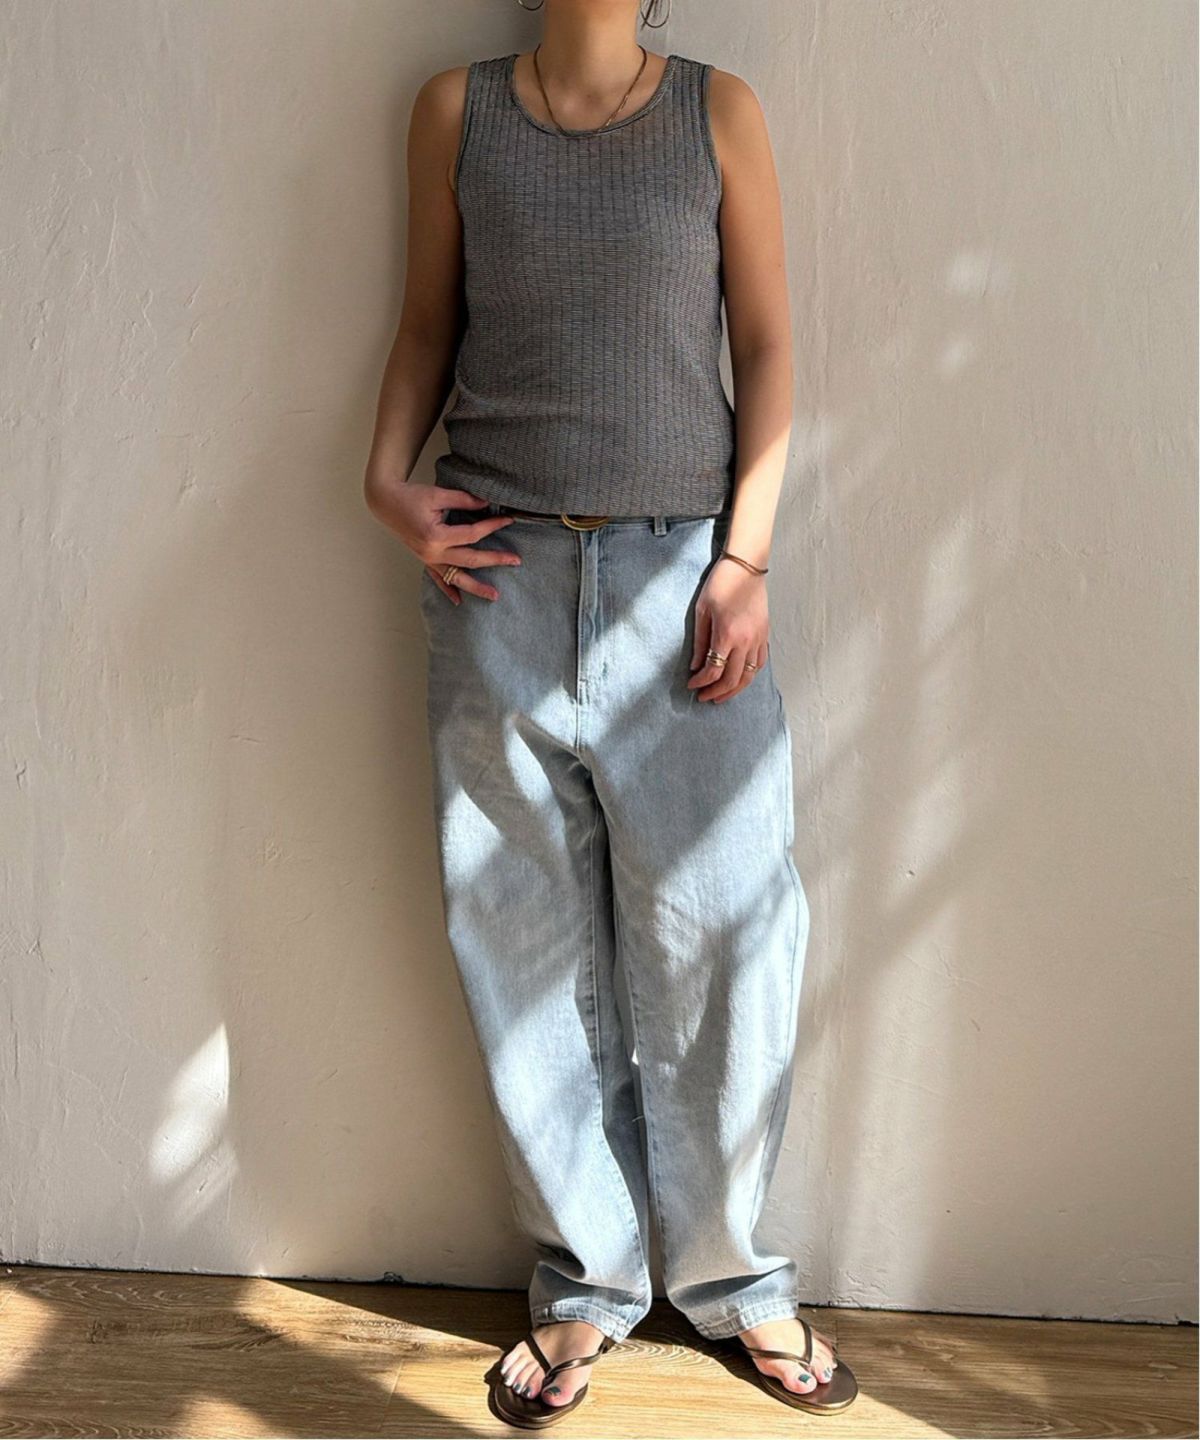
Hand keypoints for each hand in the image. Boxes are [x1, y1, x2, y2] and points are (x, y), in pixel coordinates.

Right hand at [366, 480, 521, 602]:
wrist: (386, 503)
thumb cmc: (411, 496)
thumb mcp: (438, 494)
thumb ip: (463, 500)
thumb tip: (487, 503)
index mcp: (435, 536)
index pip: (471, 534)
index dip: (491, 526)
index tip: (508, 520)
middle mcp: (432, 552)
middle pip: (470, 560)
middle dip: (494, 560)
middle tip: (516, 561)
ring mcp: (428, 559)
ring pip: (456, 577)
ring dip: (476, 587)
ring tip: (494, 595)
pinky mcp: (425, 561)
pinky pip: (438, 579)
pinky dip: (448, 590)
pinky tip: (459, 601)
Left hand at [686, 556, 768, 701]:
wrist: (746, 567)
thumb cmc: (720, 584)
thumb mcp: (702, 611)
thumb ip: (699, 641)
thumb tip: (696, 666)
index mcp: (727, 635)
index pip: (713, 670)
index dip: (701, 682)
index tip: (691, 685)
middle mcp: (745, 641)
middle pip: (732, 679)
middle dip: (716, 692)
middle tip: (704, 698)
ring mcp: (758, 639)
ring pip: (748, 675)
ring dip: (734, 689)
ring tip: (721, 695)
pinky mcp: (764, 635)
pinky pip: (759, 663)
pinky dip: (749, 675)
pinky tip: (740, 678)